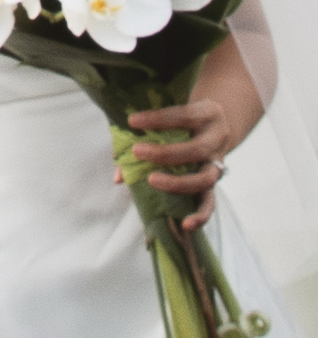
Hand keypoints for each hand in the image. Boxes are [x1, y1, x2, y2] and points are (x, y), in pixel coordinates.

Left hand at [124, 98, 235, 232]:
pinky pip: (210, 202)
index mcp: (206, 113)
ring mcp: (217, 163)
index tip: (132, 122)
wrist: (218, 125)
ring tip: (151, 180)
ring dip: (178, 183)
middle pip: (196, 149)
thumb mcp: (170, 116)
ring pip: (205, 178)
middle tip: (137, 151)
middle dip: (165, 153)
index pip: (183, 115)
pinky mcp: (214, 183)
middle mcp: (216, 139)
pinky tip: (186, 224)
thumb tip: (119, 176)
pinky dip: (201, 215)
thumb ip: (142, 136)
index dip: (157, 119)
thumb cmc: (183, 119)